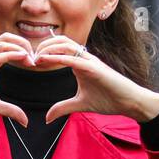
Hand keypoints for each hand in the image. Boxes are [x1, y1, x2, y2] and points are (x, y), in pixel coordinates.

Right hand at [0, 33, 34, 123]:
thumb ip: (10, 110)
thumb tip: (25, 122)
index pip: (9, 46)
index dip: (24, 50)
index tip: (34, 63)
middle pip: (7, 38)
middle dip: (24, 43)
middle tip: (35, 58)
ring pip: (2, 42)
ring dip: (20, 47)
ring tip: (30, 59)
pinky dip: (11, 54)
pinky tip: (23, 58)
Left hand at [30, 35, 158, 122]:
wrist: (130, 103)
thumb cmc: (109, 100)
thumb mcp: (80, 105)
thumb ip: (63, 108)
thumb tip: (47, 118)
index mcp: (80, 63)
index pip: (59, 49)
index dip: (43, 51)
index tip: (29, 61)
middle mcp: (84, 58)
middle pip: (60, 41)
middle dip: (42, 46)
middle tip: (29, 57)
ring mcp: (90, 61)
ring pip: (66, 44)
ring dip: (48, 48)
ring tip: (35, 57)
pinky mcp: (95, 68)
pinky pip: (73, 59)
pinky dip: (58, 57)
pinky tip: (46, 60)